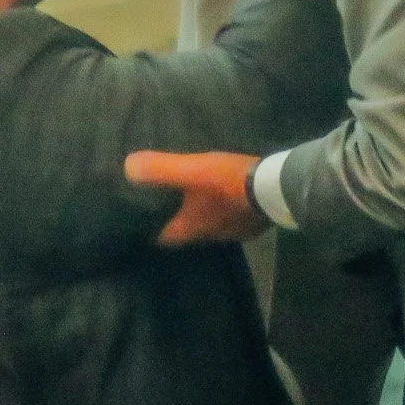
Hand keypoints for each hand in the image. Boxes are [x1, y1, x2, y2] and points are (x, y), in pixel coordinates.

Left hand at [123, 150, 267, 244]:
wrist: (277, 188)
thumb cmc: (229, 183)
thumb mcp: (191, 170)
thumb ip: (160, 169)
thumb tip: (128, 168)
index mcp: (189, 229)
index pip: (160, 237)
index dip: (149, 228)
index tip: (141, 216)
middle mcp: (209, 236)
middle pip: (184, 230)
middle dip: (175, 218)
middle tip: (165, 200)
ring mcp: (233, 231)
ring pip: (207, 224)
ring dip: (200, 212)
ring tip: (194, 194)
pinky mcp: (250, 223)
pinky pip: (229, 217)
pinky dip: (222, 208)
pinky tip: (224, 193)